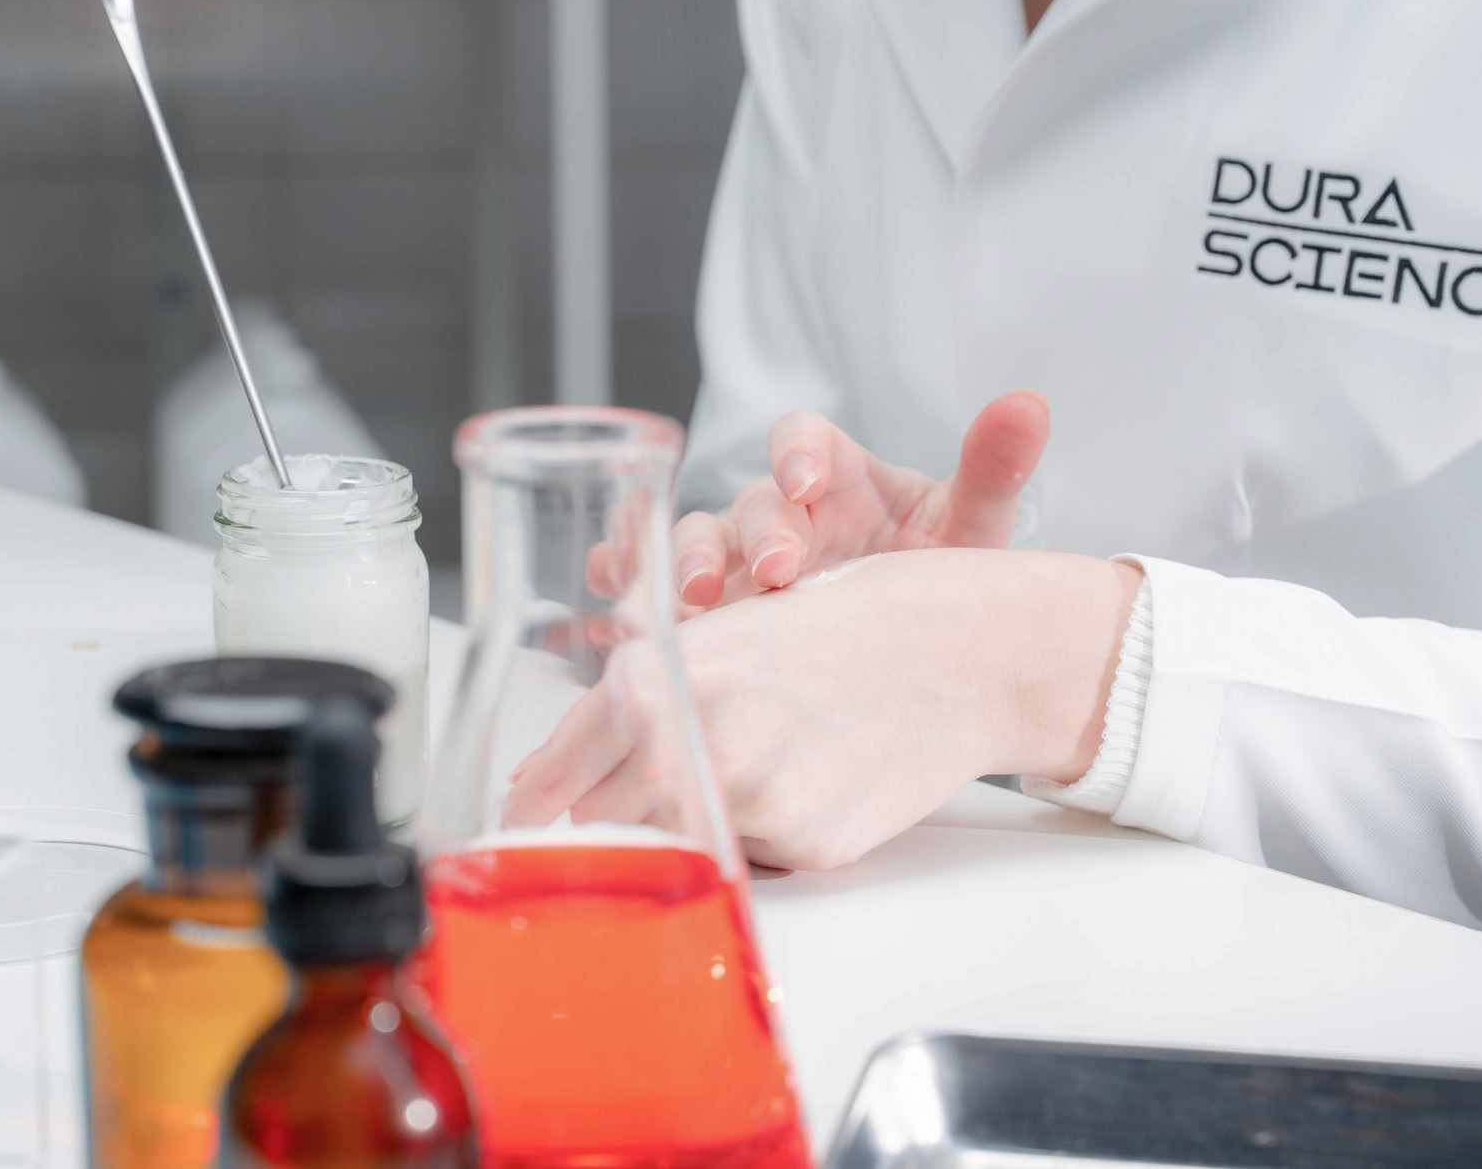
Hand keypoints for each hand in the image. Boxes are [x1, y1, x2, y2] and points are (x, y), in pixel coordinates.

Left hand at [507, 548, 1141, 871]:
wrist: (964, 652)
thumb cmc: (853, 624)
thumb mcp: (731, 631)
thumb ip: (648, 689)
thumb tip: (567, 760)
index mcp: (670, 673)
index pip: (566, 759)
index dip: (536, 793)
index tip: (517, 814)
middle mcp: (702, 739)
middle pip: (607, 815)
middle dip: (611, 808)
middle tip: (640, 789)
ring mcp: (755, 799)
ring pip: (683, 838)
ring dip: (696, 817)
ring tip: (758, 760)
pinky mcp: (808, 847)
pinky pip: (755, 857)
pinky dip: (764, 831)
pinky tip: (806, 780)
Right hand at [668, 391, 1051, 611]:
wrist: (926, 645)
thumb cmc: (939, 575)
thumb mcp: (972, 529)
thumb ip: (994, 470)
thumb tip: (1028, 404)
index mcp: (837, 477)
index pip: (803, 440)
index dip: (797, 452)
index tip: (807, 478)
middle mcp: (779, 514)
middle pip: (746, 503)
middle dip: (753, 533)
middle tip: (776, 570)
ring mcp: (740, 567)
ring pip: (692, 549)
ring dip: (684, 568)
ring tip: (692, 605)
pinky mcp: (713, 618)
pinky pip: (659, 601)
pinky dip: (631, 605)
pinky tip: (618, 625)